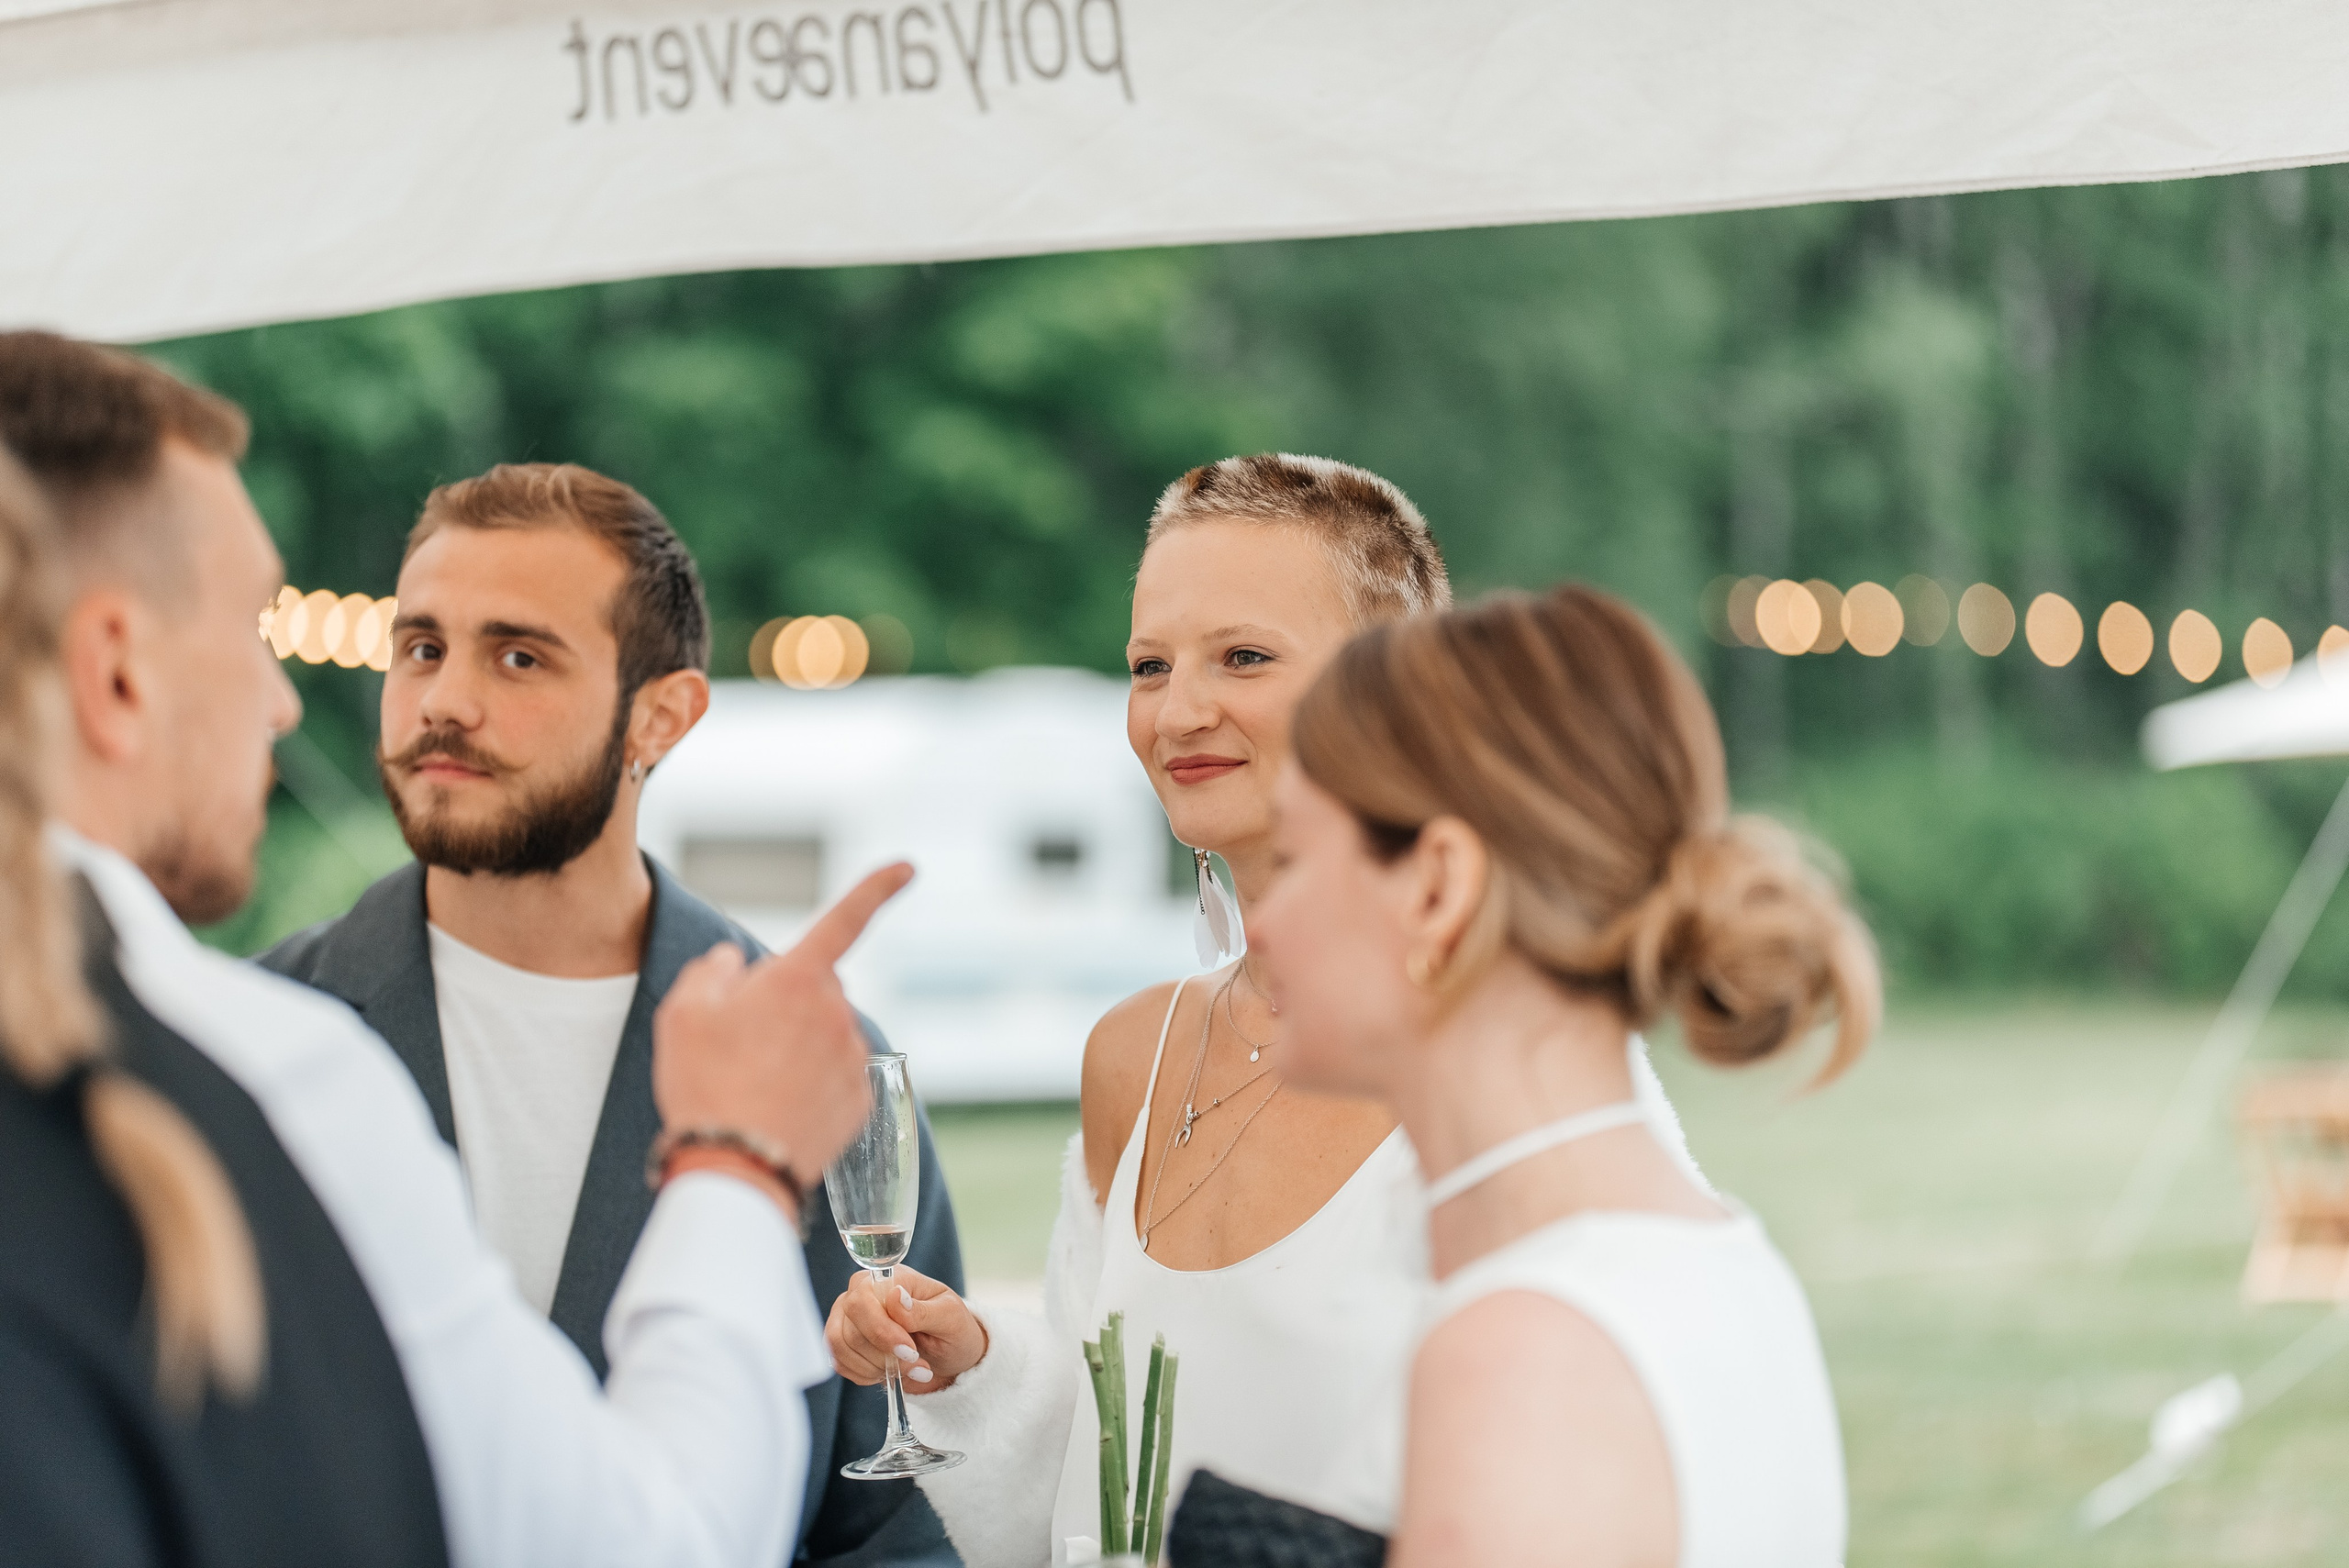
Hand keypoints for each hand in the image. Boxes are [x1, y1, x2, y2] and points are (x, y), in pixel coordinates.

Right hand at [653, 863, 913, 1198]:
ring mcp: (853, 1059)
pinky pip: (836, 1077)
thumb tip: (733, 963)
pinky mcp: (861, 1102)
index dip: (877, 889)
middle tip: (741, 1043)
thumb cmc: (704, 1085)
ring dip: (799, 1047)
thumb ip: (711, 972)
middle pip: (817, 989)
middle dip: (788, 1002)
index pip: (845, 919)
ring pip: (826, 1034)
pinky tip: (779, 1109)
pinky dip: (812, 1086)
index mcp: (798, 979)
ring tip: (754, 1085)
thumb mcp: (682, 1013)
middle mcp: (837, 1013)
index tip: (908, 867)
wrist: (734, 1169)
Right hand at [825, 1264, 988, 1392]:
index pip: (863, 1299)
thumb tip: (895, 1296)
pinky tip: (892, 1371)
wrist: (947, 1353)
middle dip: (883, 1354)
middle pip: (849, 1328)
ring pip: (842, 1348)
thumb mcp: (950, 1318)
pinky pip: (841, 1363)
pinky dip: (868, 1374)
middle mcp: (861, 1293)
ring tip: (909, 1368)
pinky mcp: (844, 1343)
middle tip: (915, 1362)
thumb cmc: (951, 1328)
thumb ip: (922, 1310)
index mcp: (889, 1278)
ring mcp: (848, 1318)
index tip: (910, 1350)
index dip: (882, 1331)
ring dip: (878, 1367)